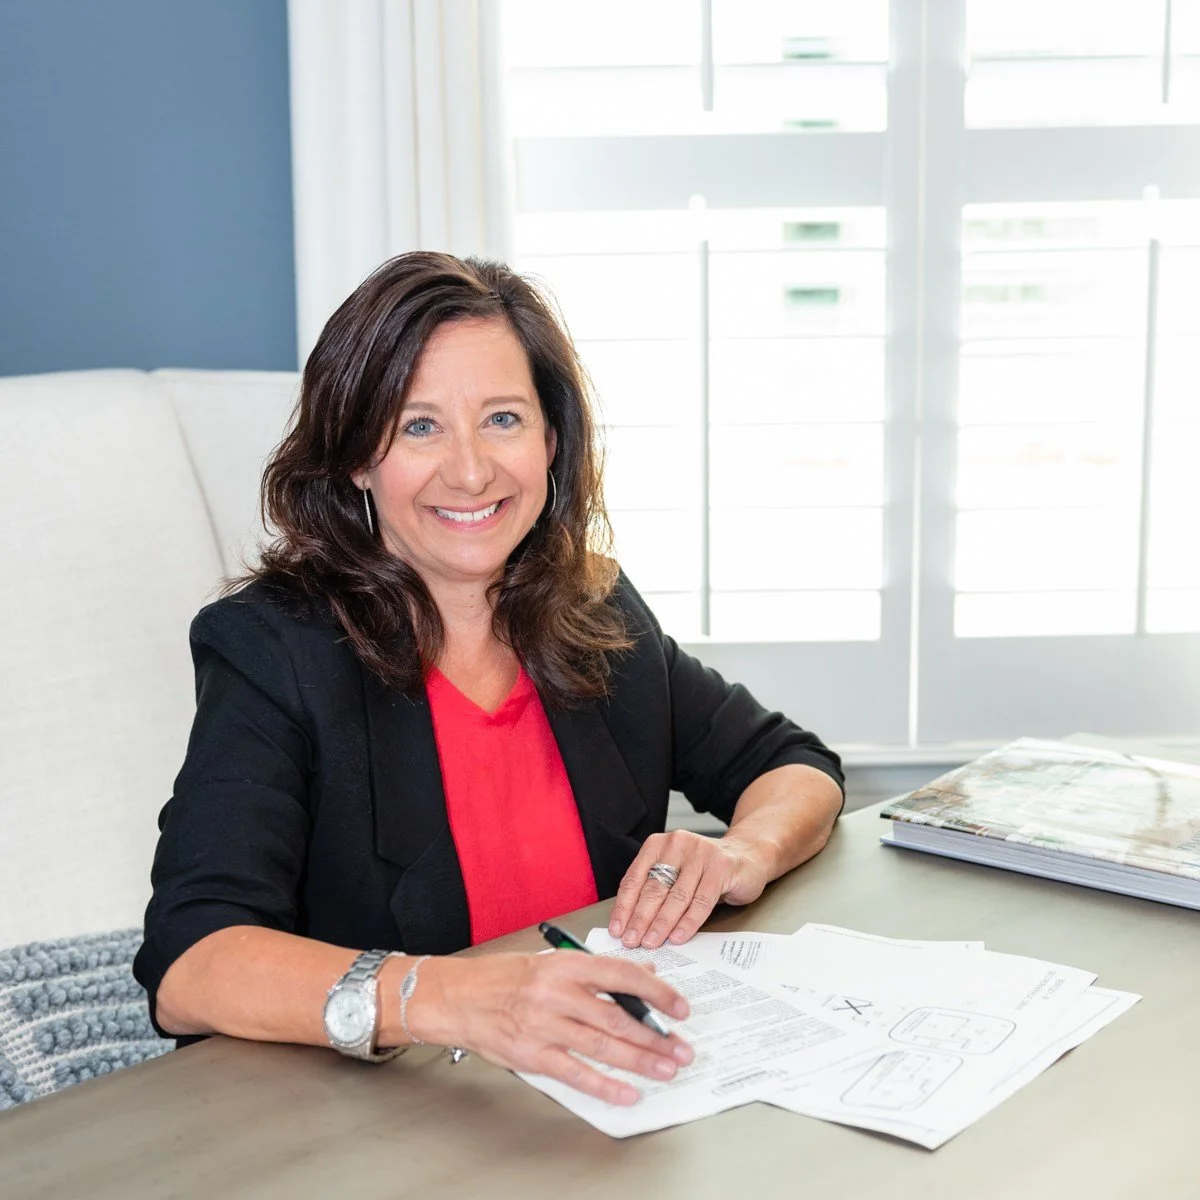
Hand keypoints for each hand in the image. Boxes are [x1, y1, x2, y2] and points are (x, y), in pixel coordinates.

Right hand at [414, 951, 693, 1105]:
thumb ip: (594, 970)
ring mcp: (543, 1025)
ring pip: (602, 1045)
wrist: (455, 997)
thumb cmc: (501, 978)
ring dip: (639, 1060)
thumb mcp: (549, 962)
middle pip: (616, 1016)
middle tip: (681, 1048)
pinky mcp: (531, 1054)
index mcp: (564, 964)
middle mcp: (556, 993)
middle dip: (655, 1035)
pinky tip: (627, 1092)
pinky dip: (605, 1084)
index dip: (656, 992)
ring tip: (665, 1069)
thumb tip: (641, 977)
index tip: (679, 1006)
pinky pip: (576, 1072)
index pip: (621, 974)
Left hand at [608, 830, 770, 949]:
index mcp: (658, 845)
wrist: (747, 856)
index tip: (617, 929)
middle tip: (631, 941)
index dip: (624, 906)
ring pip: (676, 896)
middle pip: (653, 888)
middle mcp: (677, 845)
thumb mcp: (675, 873)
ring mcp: (700, 854)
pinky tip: (678, 936)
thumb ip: (655, 891)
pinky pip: (701, 901)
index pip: (634, 879)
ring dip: (661, 924)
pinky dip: (688, 922)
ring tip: (651, 942)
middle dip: (640, 919)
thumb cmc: (704, 870)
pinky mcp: (721, 867)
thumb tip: (630, 924)